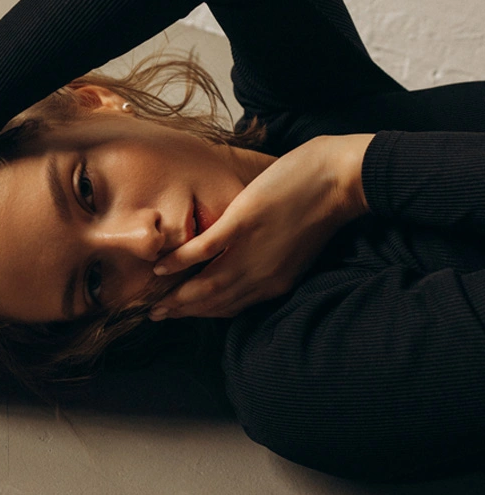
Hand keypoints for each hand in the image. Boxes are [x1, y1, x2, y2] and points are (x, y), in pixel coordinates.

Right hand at [149, 134, 372, 318]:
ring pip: (208, 284)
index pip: (232, 305)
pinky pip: (207, 249)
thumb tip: (247, 261)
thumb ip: (271, 260)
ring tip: (154, 302)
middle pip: (215, 301)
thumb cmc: (322, 207)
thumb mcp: (296, 246)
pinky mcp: (244, 223)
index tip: (179, 315)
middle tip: (155, 315)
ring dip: (179, 296)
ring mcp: (253, 250)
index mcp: (277, 282)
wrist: (340, 179)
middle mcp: (263, 276)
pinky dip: (182, 261)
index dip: (202, 313)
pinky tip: (162, 266)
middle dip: (184, 311)